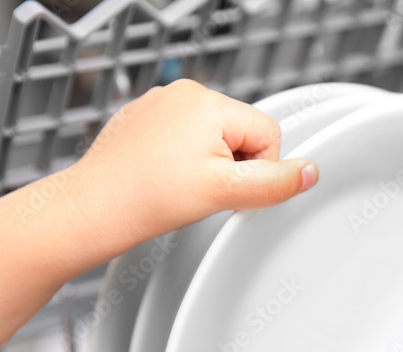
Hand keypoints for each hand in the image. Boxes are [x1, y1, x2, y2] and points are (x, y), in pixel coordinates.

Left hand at [64, 79, 318, 252]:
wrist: (92, 209)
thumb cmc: (147, 200)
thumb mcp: (224, 193)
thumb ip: (274, 182)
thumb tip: (309, 171)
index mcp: (209, 102)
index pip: (268, 134)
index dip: (257, 170)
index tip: (226, 190)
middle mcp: (184, 92)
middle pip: (242, 133)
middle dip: (231, 165)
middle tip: (200, 190)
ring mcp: (161, 103)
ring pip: (214, 137)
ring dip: (207, 163)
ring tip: (177, 186)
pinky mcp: (144, 118)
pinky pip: (184, 137)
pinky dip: (181, 160)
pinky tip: (162, 178)